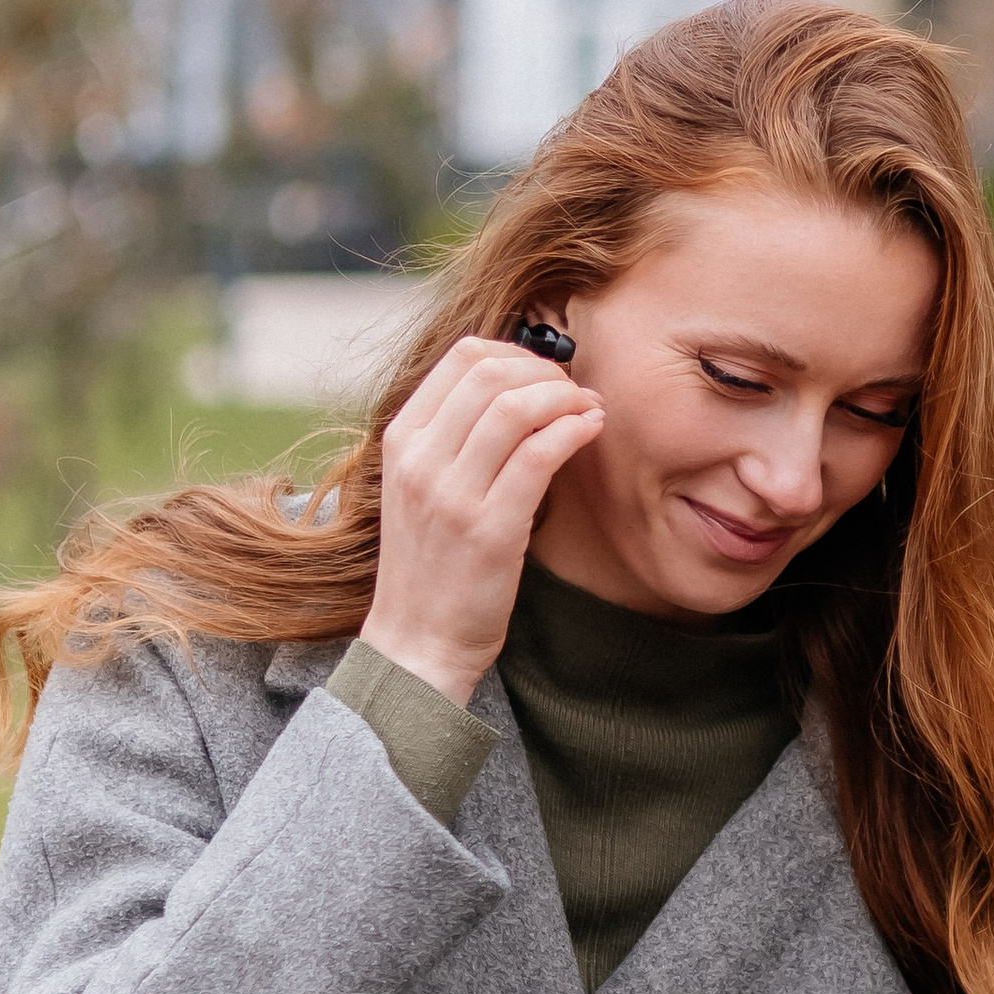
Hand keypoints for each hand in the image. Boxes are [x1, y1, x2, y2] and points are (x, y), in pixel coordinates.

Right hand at [360, 336, 606, 702]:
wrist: (417, 640)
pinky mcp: (490, 528)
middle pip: (492, 373)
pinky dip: (574, 430)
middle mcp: (419, 459)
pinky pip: (540, 454)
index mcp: (401, 439)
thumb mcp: (422, 485)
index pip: (462, 357)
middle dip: (548, 371)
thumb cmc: (431, 563)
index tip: (546, 374)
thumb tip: (515, 384)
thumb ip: (454, 436)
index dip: (519, 353)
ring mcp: (451, 494)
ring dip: (567, 397)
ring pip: (517, 407)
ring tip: (590, 409)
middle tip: (576, 391)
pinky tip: (591, 430)